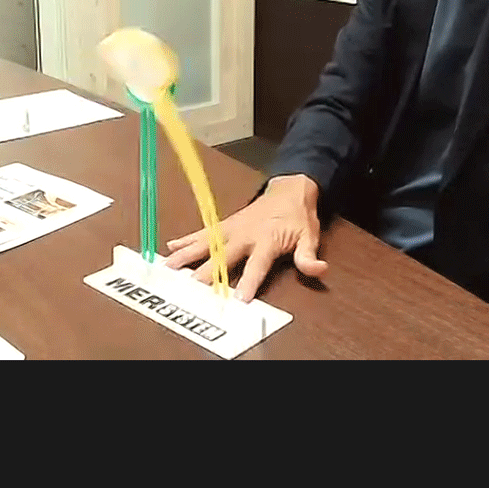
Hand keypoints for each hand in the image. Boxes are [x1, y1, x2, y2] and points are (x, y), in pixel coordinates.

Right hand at [164, 174, 327, 301]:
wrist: (290, 189)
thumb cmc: (298, 217)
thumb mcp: (310, 237)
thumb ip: (309, 256)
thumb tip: (319, 269)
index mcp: (267, 240)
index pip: (257, 265)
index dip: (249, 281)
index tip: (239, 298)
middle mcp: (245, 234)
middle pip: (224, 255)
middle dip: (208, 270)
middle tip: (192, 284)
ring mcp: (232, 228)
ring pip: (207, 243)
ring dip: (188, 254)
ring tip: (169, 266)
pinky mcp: (225, 224)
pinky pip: (203, 232)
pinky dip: (186, 238)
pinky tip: (170, 246)